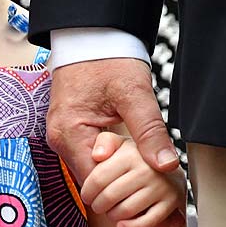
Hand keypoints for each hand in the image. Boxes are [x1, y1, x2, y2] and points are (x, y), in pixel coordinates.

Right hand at [47, 58, 177, 184]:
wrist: (90, 39)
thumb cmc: (106, 60)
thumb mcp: (134, 94)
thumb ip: (149, 131)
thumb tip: (166, 164)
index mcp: (69, 133)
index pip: (95, 181)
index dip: (123, 187)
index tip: (149, 183)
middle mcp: (59, 139)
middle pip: (92, 179)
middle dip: (121, 182)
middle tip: (151, 174)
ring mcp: (62, 136)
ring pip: (92, 169)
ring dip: (117, 172)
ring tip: (142, 164)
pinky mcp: (70, 132)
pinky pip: (90, 156)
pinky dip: (111, 160)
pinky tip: (129, 153)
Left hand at [80, 132, 184, 226]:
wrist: (166, 165)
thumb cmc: (133, 157)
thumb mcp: (117, 143)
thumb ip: (104, 142)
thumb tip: (97, 155)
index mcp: (130, 154)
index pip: (98, 178)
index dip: (87, 191)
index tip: (86, 196)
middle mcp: (148, 170)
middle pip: (110, 196)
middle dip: (98, 205)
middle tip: (97, 205)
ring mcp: (162, 186)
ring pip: (126, 210)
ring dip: (112, 216)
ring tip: (110, 211)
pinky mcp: (173, 202)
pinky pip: (148, 222)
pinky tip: (121, 225)